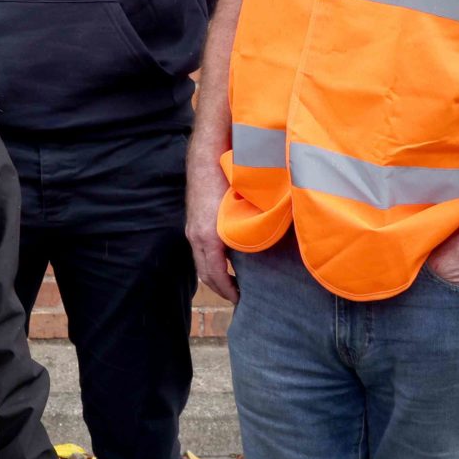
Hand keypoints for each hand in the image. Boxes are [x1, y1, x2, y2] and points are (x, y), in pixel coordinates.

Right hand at [185, 146, 236, 303]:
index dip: (227, 290)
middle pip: (204, 273)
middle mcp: (195, 236)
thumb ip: (249, 230)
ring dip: (214, 276)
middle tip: (237, 296)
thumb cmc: (227, 181)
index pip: (215, 274)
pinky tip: (224, 260)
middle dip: (220, 288)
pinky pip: (198, 251)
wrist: (206, 158)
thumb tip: (267, 244)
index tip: (239, 299)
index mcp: (207, 237)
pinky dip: (210, 262)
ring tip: (232, 282)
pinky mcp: (192, 223)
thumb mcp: (241, 209)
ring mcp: (191, 229)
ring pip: (199, 262)